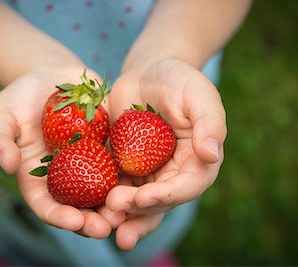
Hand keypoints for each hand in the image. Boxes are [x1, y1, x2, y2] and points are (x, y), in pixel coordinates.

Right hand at [0, 65, 124, 237]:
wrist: (50, 76)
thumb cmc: (19, 98)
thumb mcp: (0, 115)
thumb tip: (6, 165)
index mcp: (38, 178)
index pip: (47, 204)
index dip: (60, 216)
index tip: (75, 222)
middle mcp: (67, 177)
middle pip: (80, 206)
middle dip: (93, 221)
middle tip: (106, 228)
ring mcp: (90, 163)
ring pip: (105, 191)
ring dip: (117, 205)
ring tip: (129, 212)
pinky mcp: (111, 147)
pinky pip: (124, 163)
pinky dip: (132, 176)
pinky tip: (145, 182)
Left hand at [106, 58, 226, 249]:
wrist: (147, 73)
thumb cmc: (178, 80)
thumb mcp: (199, 94)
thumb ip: (210, 122)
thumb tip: (211, 155)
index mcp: (198, 162)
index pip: (186, 187)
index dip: (166, 196)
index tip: (143, 198)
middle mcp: (174, 174)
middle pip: (159, 202)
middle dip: (137, 210)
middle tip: (114, 210)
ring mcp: (148, 173)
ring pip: (136, 203)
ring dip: (120, 216)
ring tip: (100, 223)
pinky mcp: (125, 168)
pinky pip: (115, 186)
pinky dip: (101, 198)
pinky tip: (86, 206)